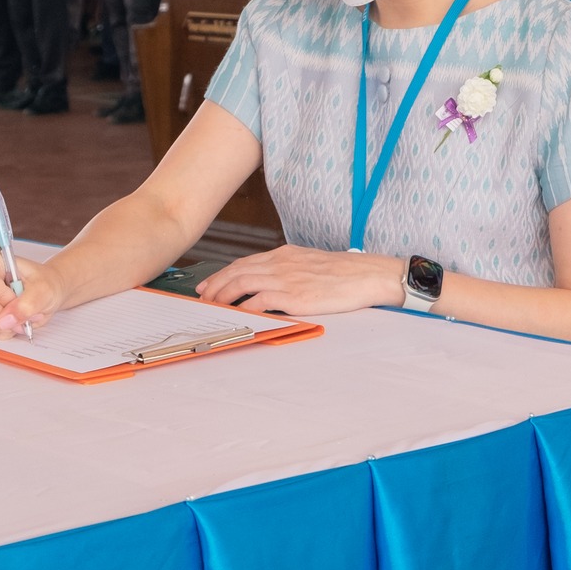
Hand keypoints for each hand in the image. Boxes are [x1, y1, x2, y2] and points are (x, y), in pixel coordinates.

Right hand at [0, 248, 62, 337]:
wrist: (46, 292)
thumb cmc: (45, 283)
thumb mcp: (43, 291)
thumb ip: (26, 305)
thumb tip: (5, 321)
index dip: (2, 296)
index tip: (19, 298)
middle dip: (4, 312)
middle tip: (24, 311)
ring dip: (5, 324)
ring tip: (22, 316)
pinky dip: (3, 330)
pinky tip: (14, 320)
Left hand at [195, 245, 403, 315]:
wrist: (367, 275)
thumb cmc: (344, 273)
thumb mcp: (311, 263)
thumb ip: (289, 270)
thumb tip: (272, 284)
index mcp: (285, 254)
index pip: (245, 262)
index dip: (223, 274)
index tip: (210, 284)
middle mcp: (281, 263)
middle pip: (237, 271)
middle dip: (216, 285)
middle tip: (203, 297)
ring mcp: (287, 278)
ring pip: (243, 283)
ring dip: (223, 296)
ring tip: (213, 307)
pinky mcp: (295, 295)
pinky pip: (261, 301)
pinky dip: (245, 307)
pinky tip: (237, 315)